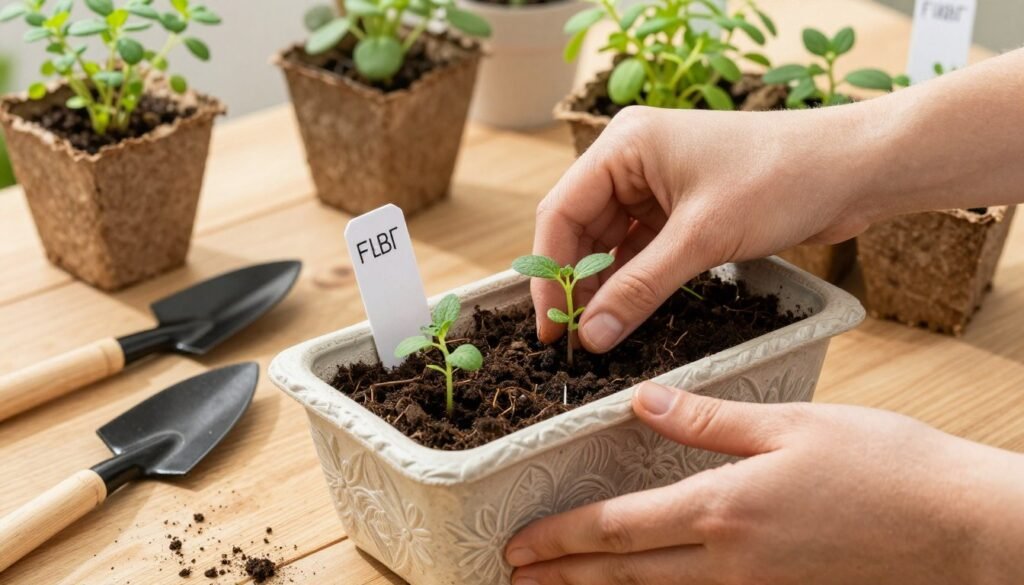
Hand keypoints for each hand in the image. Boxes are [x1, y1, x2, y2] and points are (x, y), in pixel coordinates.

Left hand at [505, 382, 1023, 584]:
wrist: (963, 530)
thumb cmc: (887, 467)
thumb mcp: (792, 425)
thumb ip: (709, 417)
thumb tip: (643, 400)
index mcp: (724, 509)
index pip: (619, 528)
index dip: (563, 538)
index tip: (520, 545)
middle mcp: (731, 562)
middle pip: (627, 572)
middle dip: (566, 576)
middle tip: (517, 578)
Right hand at [531, 103, 876, 352]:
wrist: (855, 168)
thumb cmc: (782, 178)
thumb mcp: (702, 239)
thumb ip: (640, 289)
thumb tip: (592, 337)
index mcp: (625, 144)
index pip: (561, 212)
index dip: (550, 274)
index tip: (551, 328)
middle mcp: (633, 159)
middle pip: (581, 229)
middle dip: (577, 284)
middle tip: (573, 341)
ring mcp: (657, 183)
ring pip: (610, 243)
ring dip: (605, 287)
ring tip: (599, 336)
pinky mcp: (683, 206)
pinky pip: (641, 248)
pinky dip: (634, 281)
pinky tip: (628, 315)